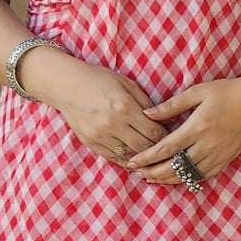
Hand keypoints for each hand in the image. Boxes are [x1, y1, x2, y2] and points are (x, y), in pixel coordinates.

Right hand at [33, 54, 167, 164]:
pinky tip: (136, 160)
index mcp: (125, 107)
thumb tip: (164, 120)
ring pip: (130, 156)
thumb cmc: (100, 80)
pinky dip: (128, 160)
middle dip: (158, 150)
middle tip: (167, 151)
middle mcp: (113, 125)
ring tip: (154, 158)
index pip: (154, 132)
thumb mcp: (126, 84)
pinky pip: (114, 158)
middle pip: (144, 147)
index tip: (173, 138)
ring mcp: (101, 136)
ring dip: (143, 158)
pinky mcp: (92, 143)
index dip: (167, 137)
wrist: (67, 85)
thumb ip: (145, 103)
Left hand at [126, 76, 240, 185]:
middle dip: (153, 172)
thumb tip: (147, 113)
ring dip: (167, 179)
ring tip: (151, 178)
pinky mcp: (225, 160)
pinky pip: (202, 176)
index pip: (166, 148)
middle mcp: (207, 145)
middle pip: (174, 167)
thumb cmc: (226, 92)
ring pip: (187, 175)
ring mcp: (217, 155)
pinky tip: (175, 179)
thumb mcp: (197, 92)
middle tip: (137, 173)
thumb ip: (171, 105)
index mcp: (197, 127)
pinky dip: (186, 179)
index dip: (147, 157)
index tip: (133, 162)